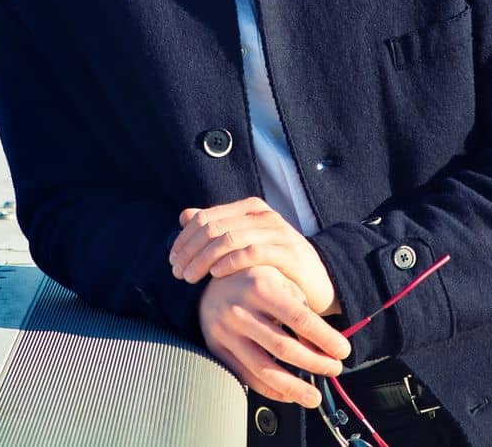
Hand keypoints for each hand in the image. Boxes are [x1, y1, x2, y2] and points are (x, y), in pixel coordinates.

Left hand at [171, 197, 340, 315]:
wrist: (319, 282)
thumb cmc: (276, 265)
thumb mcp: (245, 244)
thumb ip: (217, 228)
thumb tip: (185, 216)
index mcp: (249, 208)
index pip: (206, 217)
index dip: (184, 238)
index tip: (173, 260)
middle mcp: (262, 215)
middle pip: (213, 227)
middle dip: (190, 250)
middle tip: (177, 272)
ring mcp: (277, 231)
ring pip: (228, 239)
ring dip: (203, 259)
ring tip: (189, 278)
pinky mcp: (287, 251)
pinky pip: (251, 252)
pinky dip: (228, 262)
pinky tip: (215, 275)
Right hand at [197, 265, 350, 407]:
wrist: (207, 281)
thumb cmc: (252, 279)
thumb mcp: (278, 280)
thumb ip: (300, 308)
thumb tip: (322, 346)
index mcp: (260, 287)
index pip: (300, 319)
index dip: (325, 338)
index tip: (343, 351)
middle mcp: (240, 310)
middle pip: (284, 347)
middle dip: (315, 363)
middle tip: (335, 369)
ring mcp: (225, 332)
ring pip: (264, 369)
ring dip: (294, 387)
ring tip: (314, 396)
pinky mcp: (216, 349)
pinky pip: (246, 376)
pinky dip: (270, 390)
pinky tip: (288, 394)